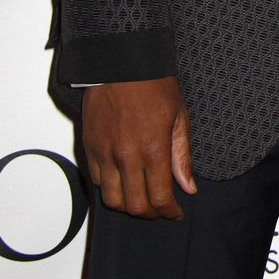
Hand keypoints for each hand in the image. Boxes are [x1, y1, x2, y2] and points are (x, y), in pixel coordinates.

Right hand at [82, 76, 195, 218]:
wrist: (122, 63)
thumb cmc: (153, 85)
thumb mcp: (179, 118)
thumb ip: (182, 156)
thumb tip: (188, 186)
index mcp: (153, 149)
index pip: (159, 199)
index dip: (169, 212)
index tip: (174, 212)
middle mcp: (126, 156)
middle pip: (135, 206)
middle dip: (150, 214)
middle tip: (160, 209)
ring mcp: (105, 154)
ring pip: (112, 200)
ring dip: (128, 206)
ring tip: (141, 200)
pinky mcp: (89, 148)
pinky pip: (97, 181)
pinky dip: (110, 188)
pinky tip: (123, 182)